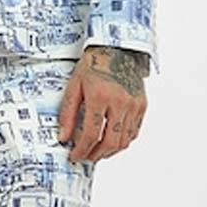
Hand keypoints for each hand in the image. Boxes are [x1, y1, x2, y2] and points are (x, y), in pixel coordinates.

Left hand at [58, 47, 148, 162]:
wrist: (117, 48)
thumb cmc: (94, 64)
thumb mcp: (74, 86)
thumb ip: (67, 113)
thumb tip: (64, 137)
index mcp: (100, 96)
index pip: (91, 134)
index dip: (81, 149)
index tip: (74, 156)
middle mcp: (120, 102)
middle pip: (110, 142)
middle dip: (96, 155)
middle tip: (86, 157)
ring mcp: (134, 104)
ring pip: (124, 141)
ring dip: (110, 151)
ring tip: (97, 152)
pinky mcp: (142, 105)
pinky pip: (134, 132)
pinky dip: (123, 142)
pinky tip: (111, 142)